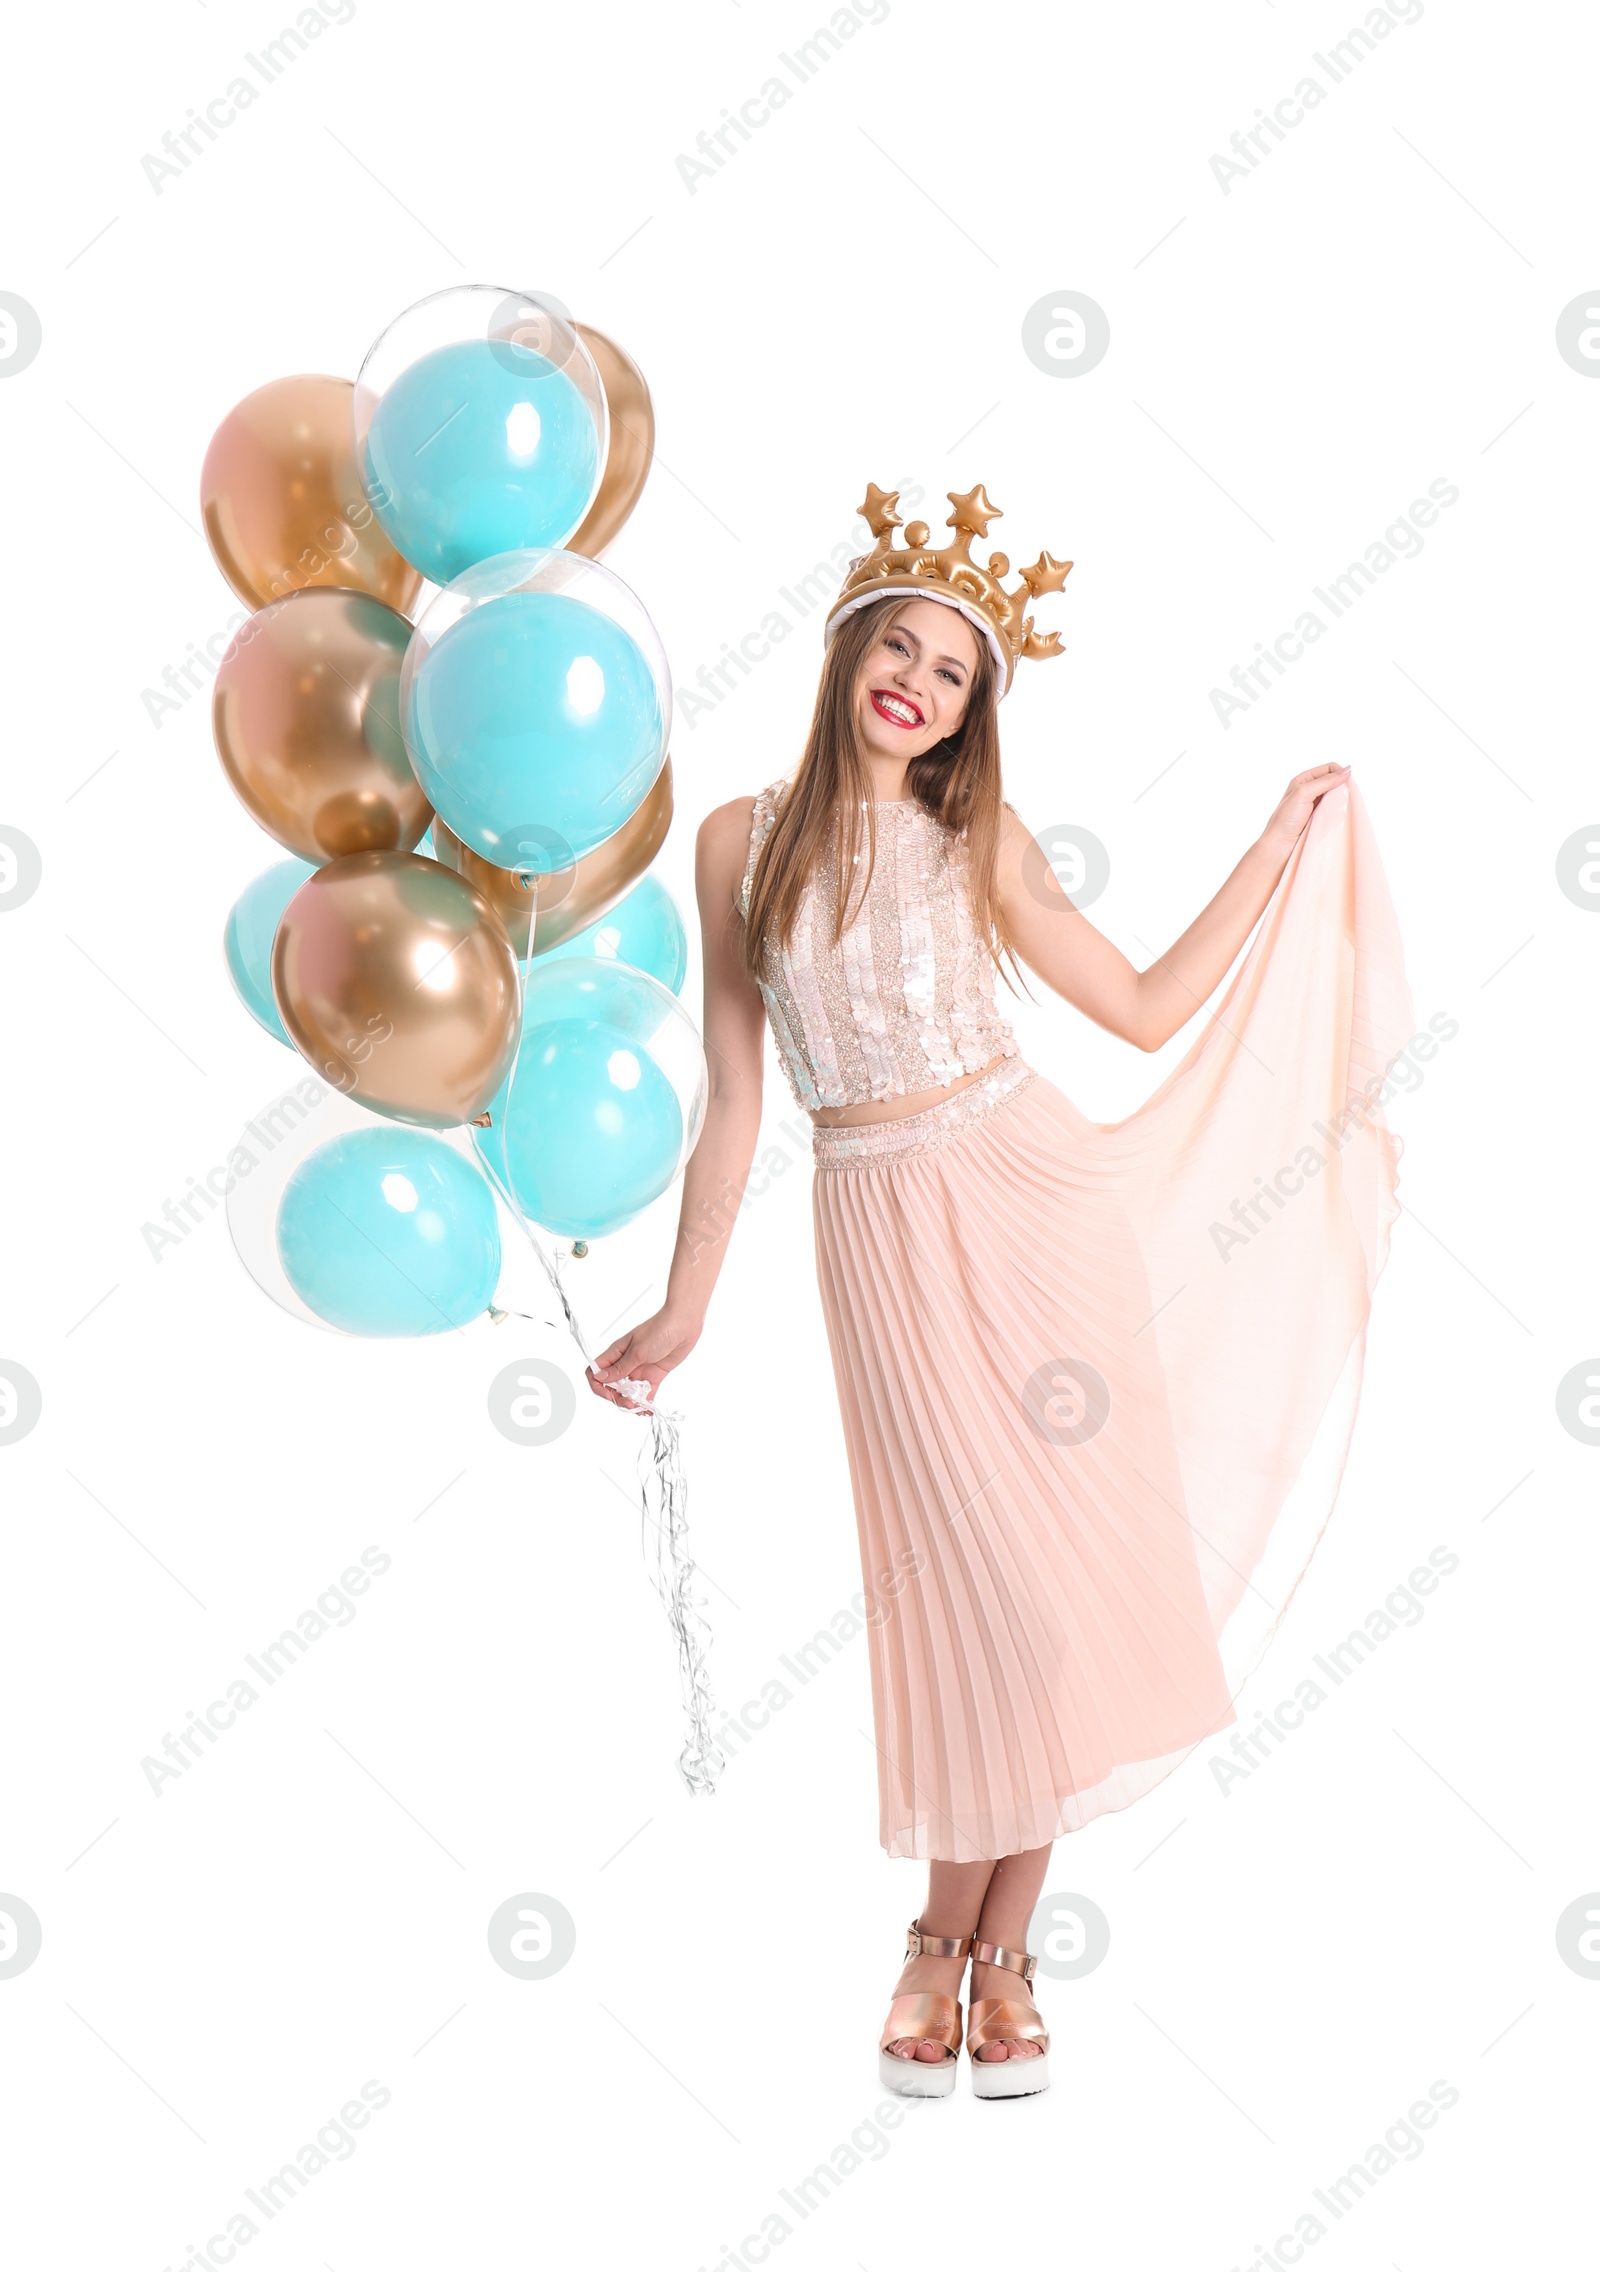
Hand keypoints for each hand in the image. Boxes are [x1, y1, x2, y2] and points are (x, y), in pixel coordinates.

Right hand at [586, 1306, 702, 1412]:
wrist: (684, 1325)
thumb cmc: (660, 1330)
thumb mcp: (638, 1351)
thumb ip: (620, 1367)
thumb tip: (600, 1378)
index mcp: (616, 1354)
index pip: (596, 1372)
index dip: (598, 1386)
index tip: (609, 1394)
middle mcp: (625, 1363)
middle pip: (612, 1387)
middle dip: (617, 1398)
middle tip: (630, 1404)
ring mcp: (639, 1370)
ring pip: (628, 1392)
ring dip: (631, 1403)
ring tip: (640, 1409)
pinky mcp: (654, 1375)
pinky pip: (646, 1393)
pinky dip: (645, 1403)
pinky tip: (648, 1409)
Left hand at [1262, 763, 1351, 855]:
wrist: (1280, 846)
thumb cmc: (1286, 820)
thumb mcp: (1303, 794)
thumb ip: (1325, 781)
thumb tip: (1347, 771)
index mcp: (1303, 780)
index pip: (1329, 768)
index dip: (1340, 774)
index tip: (1347, 785)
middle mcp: (1310, 790)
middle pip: (1335, 781)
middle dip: (1342, 787)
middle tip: (1341, 799)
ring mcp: (1315, 804)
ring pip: (1336, 795)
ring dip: (1341, 800)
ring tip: (1336, 809)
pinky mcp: (1320, 817)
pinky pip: (1335, 809)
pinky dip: (1339, 810)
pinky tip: (1336, 816)